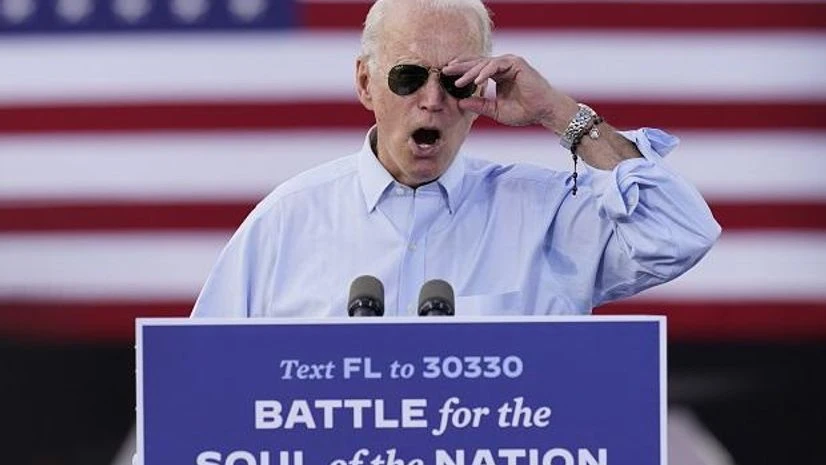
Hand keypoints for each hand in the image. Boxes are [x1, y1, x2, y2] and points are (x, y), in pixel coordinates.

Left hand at [443, 55, 577, 132]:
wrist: (544, 112)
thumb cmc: (524, 112)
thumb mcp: (495, 110)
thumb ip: (479, 105)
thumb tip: (460, 103)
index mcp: (498, 74)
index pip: (476, 69)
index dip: (462, 71)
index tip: (447, 76)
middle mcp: (503, 66)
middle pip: (477, 62)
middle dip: (460, 67)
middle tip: (445, 71)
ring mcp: (510, 63)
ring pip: (485, 63)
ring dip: (470, 72)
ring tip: (458, 82)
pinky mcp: (516, 63)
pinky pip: (496, 65)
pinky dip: (485, 72)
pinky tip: (476, 81)